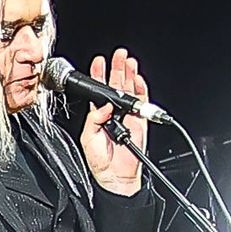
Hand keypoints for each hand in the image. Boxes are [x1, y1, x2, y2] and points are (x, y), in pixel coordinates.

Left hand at [77, 50, 147, 194]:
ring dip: (130, 75)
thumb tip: (104, 107)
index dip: (98, 75)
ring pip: (130, 91)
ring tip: (128, 61)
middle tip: (118, 55)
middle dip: (117, 68)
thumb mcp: (88, 138)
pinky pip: (141, 103)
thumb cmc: (100, 161)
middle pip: (116, 85)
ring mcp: (127, 116)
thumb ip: (94, 120)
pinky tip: (138, 79)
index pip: (99, 90)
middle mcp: (113, 112)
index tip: (99, 62)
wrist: (116, 176)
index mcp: (98, 114)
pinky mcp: (139, 122)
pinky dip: (141, 91)